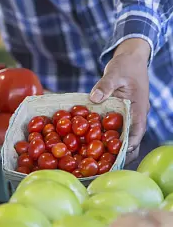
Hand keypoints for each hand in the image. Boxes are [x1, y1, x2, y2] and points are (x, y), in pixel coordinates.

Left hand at [89, 38, 150, 154]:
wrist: (130, 58)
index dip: (127, 147)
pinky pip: (111, 129)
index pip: (135, 134)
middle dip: (117, 155)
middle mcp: (134, 116)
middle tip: (101, 167)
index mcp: (138, 110)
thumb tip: (94, 99)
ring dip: (110, 149)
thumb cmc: (125, 65)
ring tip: (94, 162)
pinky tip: (88, 144)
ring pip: (120, 138)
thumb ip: (105, 85)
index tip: (115, 158)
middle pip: (128, 141)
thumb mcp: (115, 73)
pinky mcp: (118, 115)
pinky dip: (103, 137)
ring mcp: (126, 117)